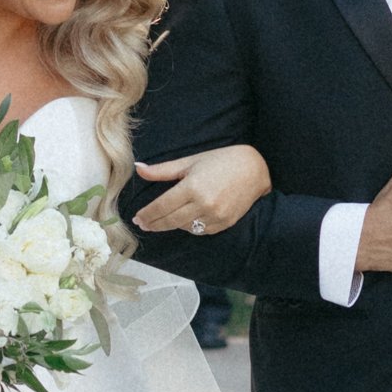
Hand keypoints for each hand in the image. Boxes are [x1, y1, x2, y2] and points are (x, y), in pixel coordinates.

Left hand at [133, 144, 272, 235]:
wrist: (254, 169)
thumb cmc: (220, 160)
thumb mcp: (190, 162)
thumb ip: (162, 170)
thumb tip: (138, 168)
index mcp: (192, 186)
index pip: (162, 206)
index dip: (147, 215)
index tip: (137, 219)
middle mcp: (203, 204)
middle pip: (170, 221)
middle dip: (154, 224)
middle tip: (143, 225)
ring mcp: (215, 215)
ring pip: (184, 228)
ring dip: (172, 225)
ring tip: (163, 220)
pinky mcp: (225, 223)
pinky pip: (201, 231)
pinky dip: (190, 227)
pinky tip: (184, 221)